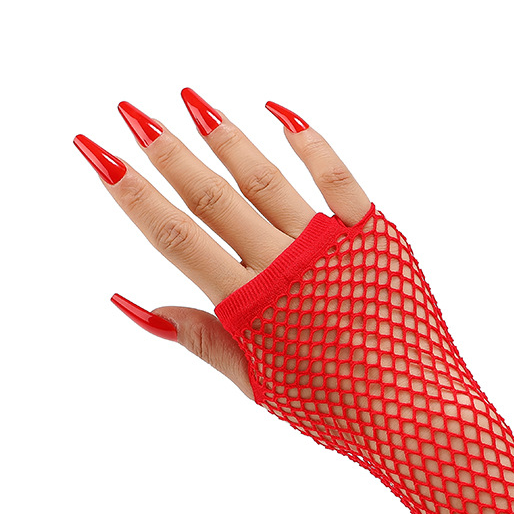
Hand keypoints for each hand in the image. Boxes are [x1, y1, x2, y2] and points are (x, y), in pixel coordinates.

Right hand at [74, 89, 370, 398]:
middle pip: (212, 198)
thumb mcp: (260, 384)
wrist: (416, 412)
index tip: (98, 154)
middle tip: (130, 112)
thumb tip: (137, 307)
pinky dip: (309, 143)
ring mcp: (328, 247)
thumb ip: (204, 340)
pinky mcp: (375, 236)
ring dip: (225, 137)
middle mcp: (283, 267)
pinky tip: (281, 114)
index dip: (132, 193)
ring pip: (264, 179)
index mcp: (248, 307)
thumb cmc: (338, 410)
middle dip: (166, 152)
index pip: (176, 237)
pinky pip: (337, 178)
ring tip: (191, 101)